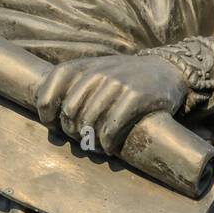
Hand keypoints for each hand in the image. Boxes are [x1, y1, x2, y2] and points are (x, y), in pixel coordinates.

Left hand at [34, 54, 186, 156]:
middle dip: (72, 131)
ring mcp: (118, 83)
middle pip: (69, 110)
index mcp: (86, 66)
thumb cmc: (126, 79)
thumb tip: (51, 123)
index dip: (46, 108)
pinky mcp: (137, 97)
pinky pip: (111, 128)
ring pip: (89, 122)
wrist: (167, 71)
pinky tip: (110, 146)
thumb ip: (75, 88)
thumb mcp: (99, 73)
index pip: (53, 83)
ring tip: (96, 146)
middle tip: (82, 139)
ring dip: (90, 141)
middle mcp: (99, 72)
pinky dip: (107, 143)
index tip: (52, 124)